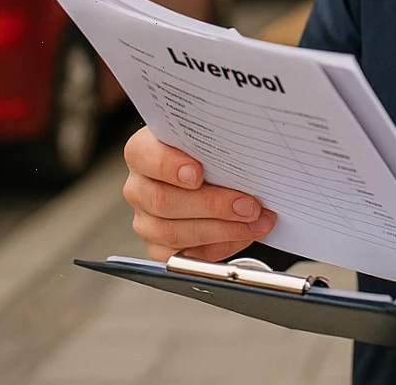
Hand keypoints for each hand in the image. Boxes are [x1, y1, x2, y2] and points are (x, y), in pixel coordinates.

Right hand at [122, 126, 276, 262]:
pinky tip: (243, 234)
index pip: (144, 156)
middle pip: (164, 201)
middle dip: (212, 205)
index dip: (169, 166)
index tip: (197, 173)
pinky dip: (220, 246)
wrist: (210, 174)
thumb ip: (215, 143)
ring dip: (223, 230)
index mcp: (142, 153)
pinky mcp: (160, 249)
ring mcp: (147, 221)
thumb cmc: (208, 154)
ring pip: (175, 233)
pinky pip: (186, 256)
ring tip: (256, 221)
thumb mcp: (208, 139)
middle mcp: (139, 188)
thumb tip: (247, 154)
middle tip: (248, 205)